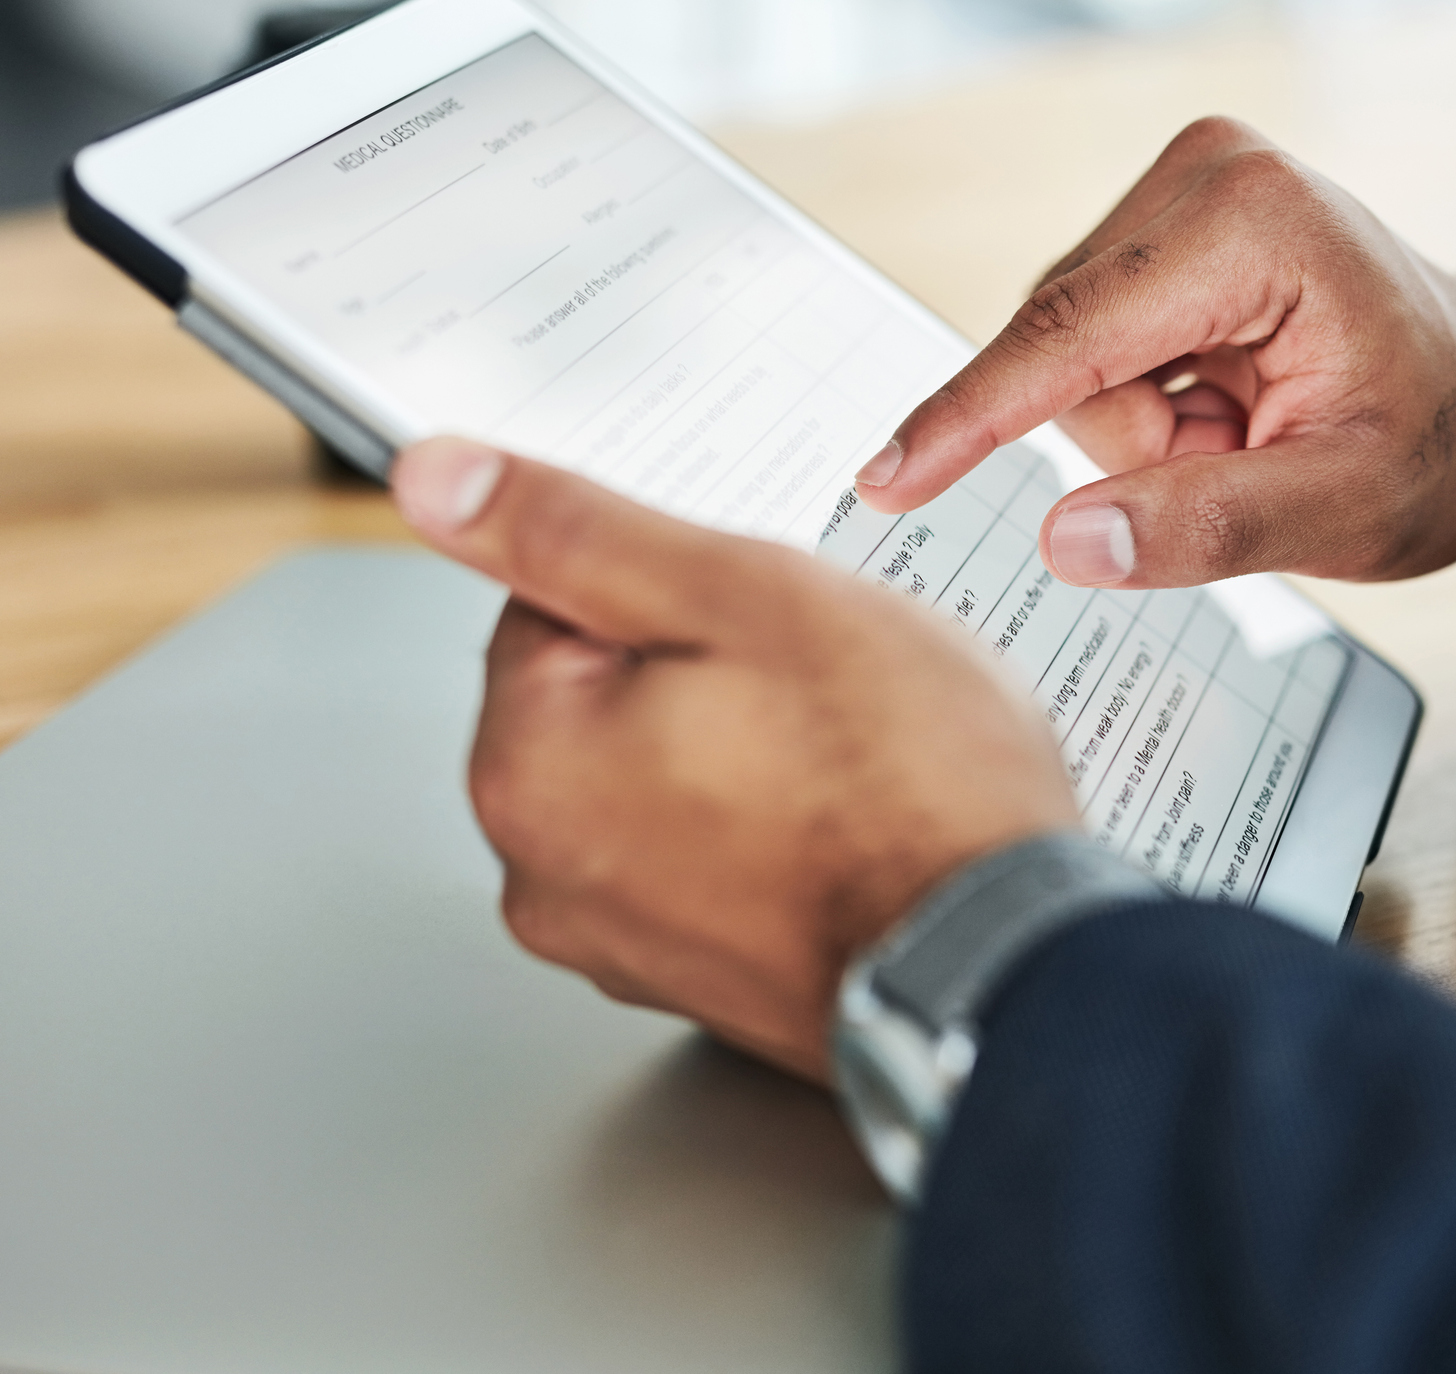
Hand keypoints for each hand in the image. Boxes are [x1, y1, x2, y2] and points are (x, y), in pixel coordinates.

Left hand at [392, 438, 1077, 1082]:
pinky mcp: (704, 984)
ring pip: (671, 778)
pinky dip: (776, 834)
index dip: (676, 583)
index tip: (759, 610)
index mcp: (528, 764)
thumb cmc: (906, 785)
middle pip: (608, 698)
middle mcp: (547, 874)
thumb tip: (436, 480)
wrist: (1011, 968)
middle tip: (821, 686)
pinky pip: (719, 862)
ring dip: (749, 753)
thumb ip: (576, 533)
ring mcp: (625, 944)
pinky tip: (858, 830)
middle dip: (712, 670)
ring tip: (853, 765)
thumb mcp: (743, 598)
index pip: (553, 603)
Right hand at [854, 116, 1455, 588]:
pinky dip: (1148, 408)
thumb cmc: (1441, 444)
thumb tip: (1068, 543)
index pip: (1071, 339)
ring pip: (1069, 356)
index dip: (971, 420)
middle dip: (1137, 445)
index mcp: (1253, 224)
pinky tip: (1229, 410)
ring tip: (1250, 438)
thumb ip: (1207, 527)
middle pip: (1065, 351)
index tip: (886, 481)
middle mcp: (1206, 176)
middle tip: (1248, 463)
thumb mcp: (1347, 508)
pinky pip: (1092, 346)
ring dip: (1144, 433)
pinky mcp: (1165, 224)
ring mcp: (1182, 190)